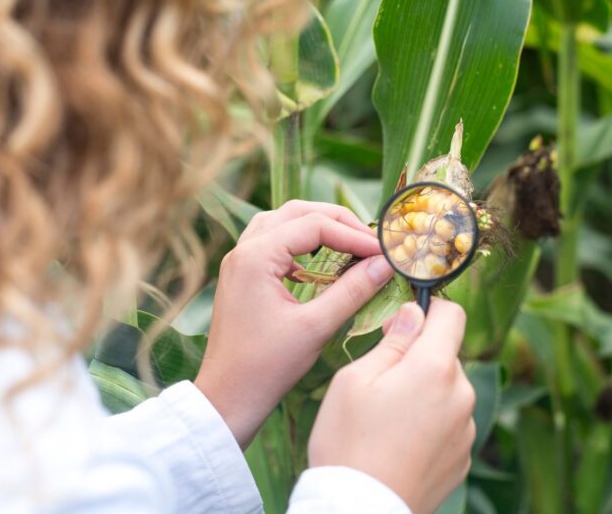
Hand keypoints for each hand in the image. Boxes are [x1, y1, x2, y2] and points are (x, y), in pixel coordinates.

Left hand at [195, 200, 394, 447]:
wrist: (227, 398)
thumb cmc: (266, 367)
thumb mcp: (316, 327)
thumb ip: (352, 291)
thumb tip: (384, 264)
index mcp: (256, 257)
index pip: (315, 225)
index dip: (354, 235)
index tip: (383, 252)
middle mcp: (244, 251)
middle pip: (297, 213)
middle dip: (337, 222)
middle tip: (370, 241)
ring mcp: (240, 262)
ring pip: (283, 222)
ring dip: (317, 227)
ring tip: (349, 244)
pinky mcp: (242, 277)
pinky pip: (273, 243)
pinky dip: (301, 245)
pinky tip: (321, 265)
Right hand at [307, 299, 476, 513]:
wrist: (360, 510)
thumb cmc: (348, 443)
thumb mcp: (355, 380)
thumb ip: (392, 341)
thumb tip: (413, 314)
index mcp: (435, 368)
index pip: (453, 315)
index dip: (427, 311)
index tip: (401, 325)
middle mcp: (461, 395)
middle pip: (447, 356)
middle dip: (419, 358)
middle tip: (381, 381)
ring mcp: (465, 428)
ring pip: (448, 391)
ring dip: (426, 392)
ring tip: (388, 420)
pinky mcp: (463, 456)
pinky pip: (449, 423)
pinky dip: (430, 424)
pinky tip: (400, 443)